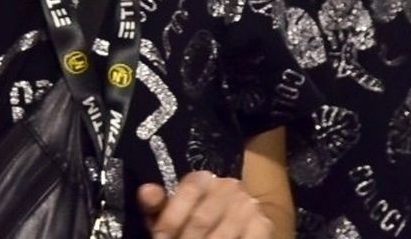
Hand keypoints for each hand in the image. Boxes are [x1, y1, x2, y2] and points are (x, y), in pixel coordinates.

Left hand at [139, 173, 273, 238]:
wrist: (239, 221)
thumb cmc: (195, 218)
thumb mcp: (173, 211)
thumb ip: (157, 204)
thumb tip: (147, 192)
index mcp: (202, 178)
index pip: (186, 193)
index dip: (169, 220)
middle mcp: (228, 186)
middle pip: (202, 219)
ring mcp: (248, 206)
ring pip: (221, 236)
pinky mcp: (264, 225)